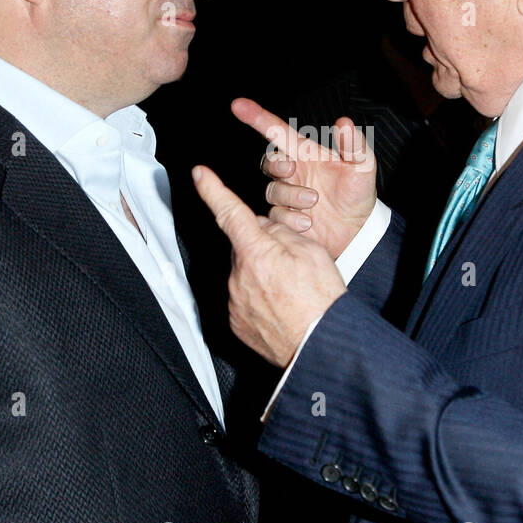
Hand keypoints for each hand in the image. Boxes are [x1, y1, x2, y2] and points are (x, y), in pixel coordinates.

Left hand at [192, 164, 346, 367]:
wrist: (322, 347)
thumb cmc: (322, 302)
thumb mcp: (313, 252)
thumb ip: (282, 233)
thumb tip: (266, 228)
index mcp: (257, 252)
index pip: (229, 212)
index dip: (212, 190)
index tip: (200, 175)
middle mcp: (239, 277)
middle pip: (244, 248)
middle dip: (262, 248)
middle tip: (292, 265)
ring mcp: (235, 301)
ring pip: (244, 274)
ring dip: (262, 276)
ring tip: (291, 292)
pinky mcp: (236, 322)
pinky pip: (244, 299)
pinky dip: (260, 299)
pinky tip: (282, 307)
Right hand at [230, 98, 377, 259]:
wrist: (358, 230)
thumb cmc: (358, 193)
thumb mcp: (363, 166)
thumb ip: (353, 145)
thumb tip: (344, 123)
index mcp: (305, 154)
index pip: (277, 131)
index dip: (256, 117)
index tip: (238, 105)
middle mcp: (293, 172)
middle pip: (269, 162)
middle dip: (276, 164)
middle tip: (292, 170)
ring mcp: (288, 195)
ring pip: (272, 190)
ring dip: (291, 195)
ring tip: (314, 201)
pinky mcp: (285, 217)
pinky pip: (275, 216)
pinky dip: (290, 218)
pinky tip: (308, 221)